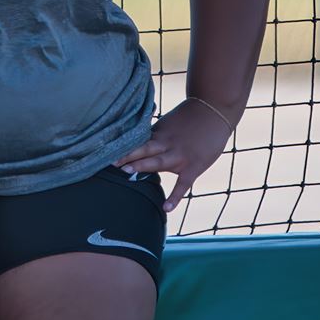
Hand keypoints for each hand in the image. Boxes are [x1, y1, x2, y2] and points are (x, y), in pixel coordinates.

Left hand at [114, 99, 236, 212]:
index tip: (105, 150)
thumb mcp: (169, 121)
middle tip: (109, 160)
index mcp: (159, 133)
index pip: (138, 141)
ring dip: (141, 166)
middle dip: (127, 155)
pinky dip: (175, 197)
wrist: (214, 110)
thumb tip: (138, 140)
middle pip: (143, 149)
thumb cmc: (191, 116)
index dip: (123, 146)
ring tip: (125, 172)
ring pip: (157, 162)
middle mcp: (167, 144)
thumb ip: (155, 133)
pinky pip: (183, 184)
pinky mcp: (193, 167)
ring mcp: (180, 156)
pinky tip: (167, 209)